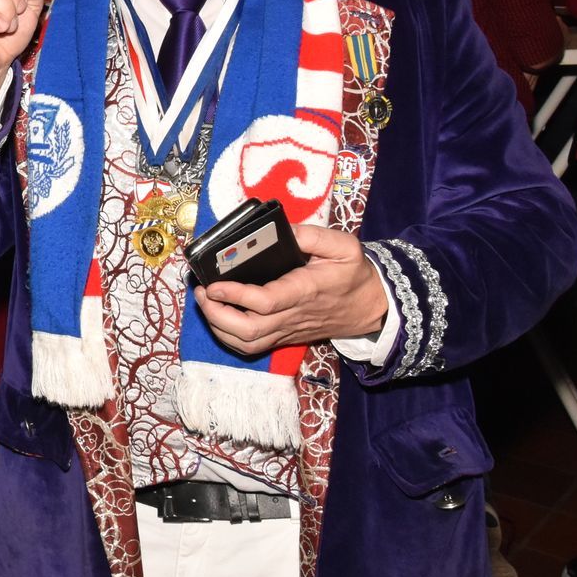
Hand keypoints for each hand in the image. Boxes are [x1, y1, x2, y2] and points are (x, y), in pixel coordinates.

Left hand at [193, 224, 389, 356]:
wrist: (374, 307)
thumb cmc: (355, 275)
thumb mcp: (343, 247)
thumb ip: (312, 235)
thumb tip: (281, 229)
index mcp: (305, 291)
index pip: (264, 302)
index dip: (235, 296)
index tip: (213, 284)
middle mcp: (293, 316)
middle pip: (247, 330)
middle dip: (216, 314)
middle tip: (202, 292)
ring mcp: (287, 330)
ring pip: (246, 343)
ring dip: (218, 326)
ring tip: (205, 302)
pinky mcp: (284, 337)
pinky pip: (251, 347)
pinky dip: (228, 336)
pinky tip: (218, 317)